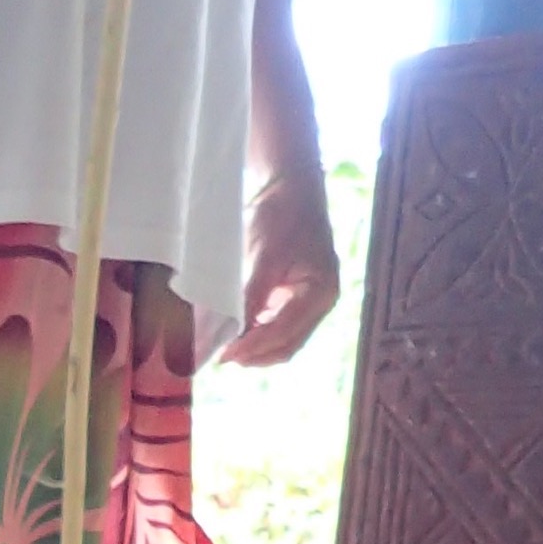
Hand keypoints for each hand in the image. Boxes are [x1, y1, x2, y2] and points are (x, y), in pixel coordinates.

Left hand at [222, 170, 339, 367]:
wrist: (288, 188)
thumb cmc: (282, 216)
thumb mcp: (265, 257)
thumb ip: (252, 297)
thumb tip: (234, 335)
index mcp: (321, 292)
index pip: (286, 333)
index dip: (254, 347)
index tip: (224, 354)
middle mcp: (320, 304)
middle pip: (286, 346)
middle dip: (255, 354)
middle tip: (221, 356)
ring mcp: (309, 304)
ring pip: (282, 342)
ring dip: (255, 349)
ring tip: (226, 348)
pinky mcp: (294, 300)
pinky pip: (276, 328)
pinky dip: (256, 335)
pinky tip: (236, 334)